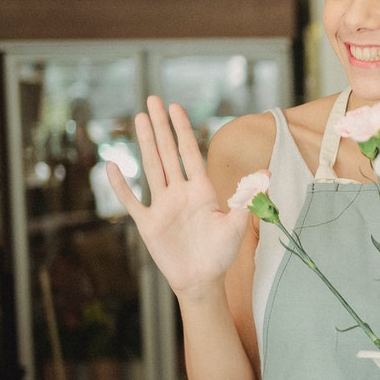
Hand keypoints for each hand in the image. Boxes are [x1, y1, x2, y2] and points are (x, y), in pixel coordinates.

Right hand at [105, 96, 250, 298]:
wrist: (202, 280)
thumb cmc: (221, 253)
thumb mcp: (238, 225)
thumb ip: (248, 199)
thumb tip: (266, 174)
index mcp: (201, 190)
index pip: (189, 153)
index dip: (183, 129)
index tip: (176, 107)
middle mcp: (180, 192)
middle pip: (167, 152)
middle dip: (161, 126)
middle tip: (152, 99)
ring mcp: (162, 206)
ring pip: (151, 167)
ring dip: (144, 143)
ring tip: (138, 119)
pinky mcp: (148, 223)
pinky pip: (132, 201)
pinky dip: (121, 185)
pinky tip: (112, 166)